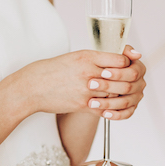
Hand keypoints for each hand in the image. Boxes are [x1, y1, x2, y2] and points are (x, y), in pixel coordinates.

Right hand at [10, 46, 142, 116]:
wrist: (32, 87)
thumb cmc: (52, 71)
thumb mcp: (74, 57)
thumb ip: (95, 58)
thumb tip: (115, 58)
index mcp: (87, 56)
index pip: (120, 58)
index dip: (129, 62)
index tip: (131, 64)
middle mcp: (89, 72)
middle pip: (121, 77)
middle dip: (129, 80)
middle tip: (132, 81)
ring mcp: (86, 90)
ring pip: (115, 94)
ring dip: (120, 95)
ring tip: (121, 93)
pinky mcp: (82, 104)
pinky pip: (105, 108)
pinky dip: (110, 108)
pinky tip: (110, 106)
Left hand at [85, 45, 145, 119]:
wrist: (96, 79)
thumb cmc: (104, 65)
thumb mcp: (109, 54)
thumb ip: (121, 51)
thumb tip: (136, 54)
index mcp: (138, 69)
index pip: (132, 72)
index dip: (118, 73)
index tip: (103, 72)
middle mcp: (140, 83)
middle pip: (128, 87)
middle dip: (108, 86)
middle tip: (91, 85)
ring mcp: (136, 97)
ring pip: (125, 102)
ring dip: (108, 102)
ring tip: (92, 102)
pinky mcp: (131, 108)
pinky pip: (126, 114)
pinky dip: (116, 115)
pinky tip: (104, 113)